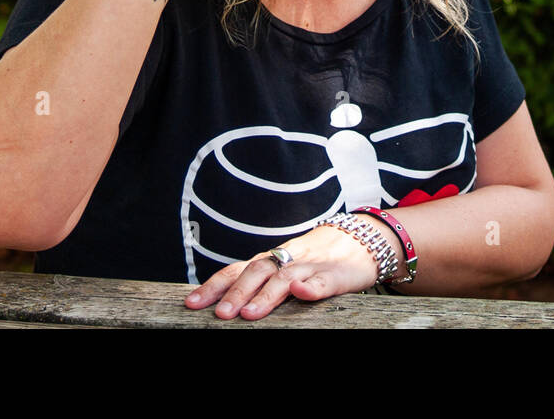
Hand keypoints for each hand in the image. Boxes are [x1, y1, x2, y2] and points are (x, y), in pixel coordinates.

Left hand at [183, 225, 379, 320]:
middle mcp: (287, 260)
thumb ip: (259, 280)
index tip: (191, 303)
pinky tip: (300, 292)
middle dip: (236, 293)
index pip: (237, 269)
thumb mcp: (285, 267)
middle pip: (257, 272)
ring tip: (249, 314)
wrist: (362, 240)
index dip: (214, 285)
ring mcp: (311, 266)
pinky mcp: (335, 276)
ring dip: (265, 296)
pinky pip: (322, 282)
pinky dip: (310, 287)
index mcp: (272, 260)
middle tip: (218, 314)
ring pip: (285, 278)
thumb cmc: (316, 259)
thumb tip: (220, 298)